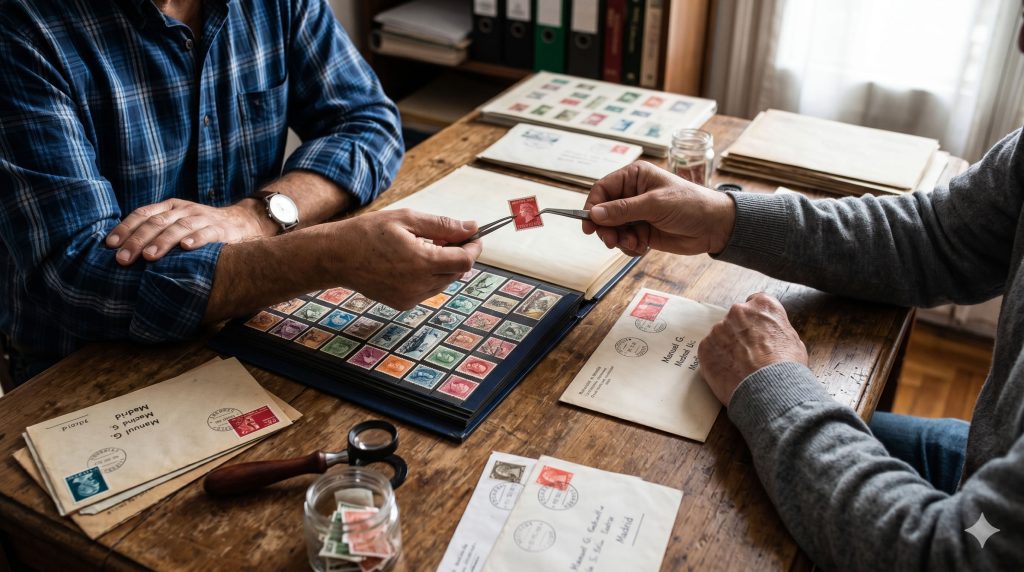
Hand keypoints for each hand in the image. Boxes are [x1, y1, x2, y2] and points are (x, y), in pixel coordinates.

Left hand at [106, 198, 274, 264]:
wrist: (240, 222)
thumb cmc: (200, 228)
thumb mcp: (177, 223)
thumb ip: (156, 230)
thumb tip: (122, 249)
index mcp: (169, 207)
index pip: (143, 214)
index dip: (125, 228)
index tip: (110, 244)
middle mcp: (183, 210)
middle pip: (156, 223)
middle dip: (138, 240)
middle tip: (123, 259)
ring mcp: (202, 218)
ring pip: (178, 228)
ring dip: (162, 242)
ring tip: (149, 256)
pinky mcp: (220, 230)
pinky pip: (207, 233)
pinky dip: (197, 239)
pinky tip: (186, 248)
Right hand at [323, 209, 481, 308]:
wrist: (336, 256)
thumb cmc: (368, 233)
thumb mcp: (407, 219)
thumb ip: (443, 226)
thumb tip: (471, 228)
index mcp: (421, 262)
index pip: (465, 261)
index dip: (474, 247)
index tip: (474, 236)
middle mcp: (418, 284)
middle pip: (457, 273)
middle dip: (459, 255)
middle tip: (447, 237)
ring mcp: (410, 297)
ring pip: (444, 282)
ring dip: (444, 265)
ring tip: (426, 247)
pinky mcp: (403, 304)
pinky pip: (428, 290)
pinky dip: (429, 276)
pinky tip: (413, 261)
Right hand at [583, 161, 735, 255]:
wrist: (715, 227)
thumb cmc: (690, 204)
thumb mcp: (655, 204)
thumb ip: (623, 210)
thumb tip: (594, 214)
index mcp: (634, 176)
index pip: (603, 189)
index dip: (592, 206)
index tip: (589, 226)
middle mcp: (633, 193)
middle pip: (603, 211)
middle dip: (606, 228)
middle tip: (611, 241)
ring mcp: (637, 213)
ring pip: (612, 228)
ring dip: (618, 239)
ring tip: (634, 243)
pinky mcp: (642, 230)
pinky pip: (624, 240)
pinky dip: (628, 246)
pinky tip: (642, 247)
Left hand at [697, 293, 807, 405]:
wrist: (770, 389)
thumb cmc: (786, 367)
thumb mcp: (793, 341)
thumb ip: (777, 330)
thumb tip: (772, 335)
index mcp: (763, 305)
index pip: (755, 303)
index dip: (756, 320)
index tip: (757, 331)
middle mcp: (738, 311)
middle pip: (736, 319)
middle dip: (740, 332)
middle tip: (749, 353)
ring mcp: (719, 329)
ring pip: (721, 335)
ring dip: (727, 346)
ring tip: (740, 366)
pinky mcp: (705, 346)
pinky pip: (710, 350)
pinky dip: (716, 360)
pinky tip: (729, 372)